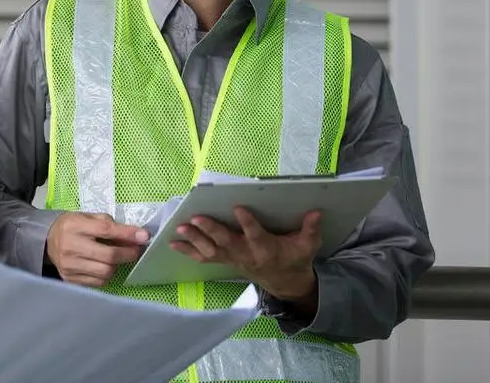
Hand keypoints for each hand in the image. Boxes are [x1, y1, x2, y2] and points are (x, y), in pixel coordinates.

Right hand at [45, 212, 149, 287]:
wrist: (48, 240)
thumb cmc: (73, 226)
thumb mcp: (87, 217)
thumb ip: (108, 224)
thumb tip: (134, 236)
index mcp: (74, 225)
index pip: (105, 230)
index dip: (127, 234)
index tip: (144, 236)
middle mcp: (70, 246)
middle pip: (108, 256)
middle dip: (128, 254)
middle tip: (136, 251)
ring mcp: (69, 265)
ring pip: (106, 272)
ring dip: (117, 266)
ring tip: (116, 258)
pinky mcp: (70, 279)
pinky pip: (98, 283)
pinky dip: (106, 276)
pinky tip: (104, 267)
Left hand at [171, 207, 321, 302]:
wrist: (284, 282)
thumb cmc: (294, 258)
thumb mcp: (307, 246)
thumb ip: (310, 229)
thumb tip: (316, 212)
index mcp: (266, 248)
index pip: (256, 234)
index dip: (247, 222)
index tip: (238, 207)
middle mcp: (246, 254)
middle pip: (226, 242)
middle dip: (211, 230)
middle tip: (196, 217)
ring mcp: (233, 259)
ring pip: (211, 250)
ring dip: (194, 240)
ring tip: (180, 228)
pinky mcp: (225, 260)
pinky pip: (204, 257)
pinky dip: (188, 251)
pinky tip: (173, 242)